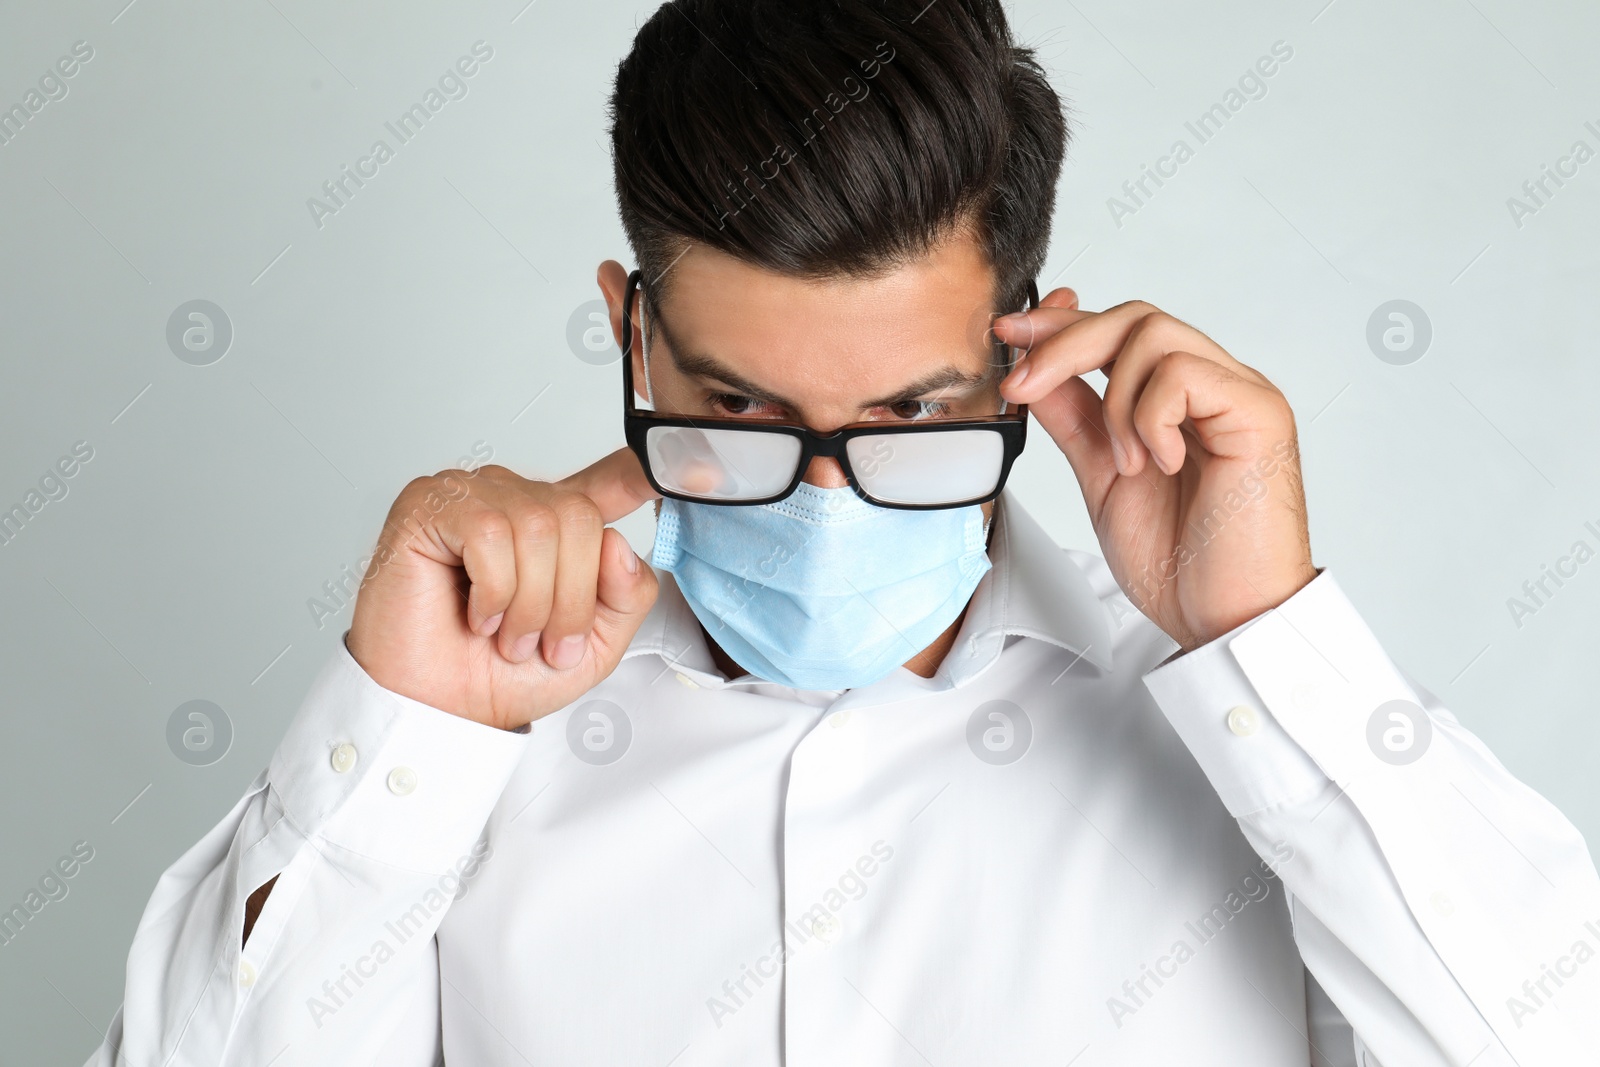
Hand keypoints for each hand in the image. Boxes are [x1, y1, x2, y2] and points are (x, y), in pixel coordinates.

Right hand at [346, 450, 659, 730]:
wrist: (443, 711)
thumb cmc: (502, 674)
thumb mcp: (595, 645)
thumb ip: (627, 595)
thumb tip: (619, 546)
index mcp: (557, 525)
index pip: (609, 482)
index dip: (640, 473)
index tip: (694, 468)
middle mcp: (517, 499)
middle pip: (580, 517)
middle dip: (569, 596)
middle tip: (539, 641)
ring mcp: (472, 495)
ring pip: (536, 526)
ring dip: (528, 602)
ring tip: (505, 633)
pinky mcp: (429, 504)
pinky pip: (489, 533)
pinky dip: (492, 590)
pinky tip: (475, 613)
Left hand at [994, 293, 1316, 650]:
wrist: (1223, 618)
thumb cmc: (1179, 561)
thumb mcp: (1102, 477)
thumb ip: (1075, 420)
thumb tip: (1033, 372)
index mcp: (1181, 399)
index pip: (1121, 330)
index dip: (1062, 323)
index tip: (1009, 329)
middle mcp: (1216, 385)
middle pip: (1134, 318)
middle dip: (1064, 343)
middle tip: (1022, 382)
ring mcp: (1241, 394)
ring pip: (1155, 335)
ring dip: (1116, 400)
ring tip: (1127, 462)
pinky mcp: (1260, 413)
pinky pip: (1183, 374)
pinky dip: (1152, 419)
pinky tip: (1163, 464)